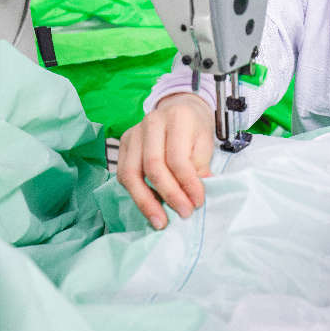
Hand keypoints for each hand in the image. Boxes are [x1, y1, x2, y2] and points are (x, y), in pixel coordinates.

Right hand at [117, 93, 214, 229]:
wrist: (180, 109)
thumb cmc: (195, 129)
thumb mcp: (205, 143)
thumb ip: (200, 167)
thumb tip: (195, 195)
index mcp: (177, 117)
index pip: (177, 157)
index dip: (187, 183)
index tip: (198, 202)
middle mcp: (151, 122)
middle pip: (153, 166)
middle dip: (169, 194)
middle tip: (184, 213)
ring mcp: (133, 133)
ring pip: (131, 173)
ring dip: (146, 201)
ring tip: (161, 221)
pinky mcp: (123, 144)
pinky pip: (123, 175)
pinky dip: (137, 194)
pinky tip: (151, 207)